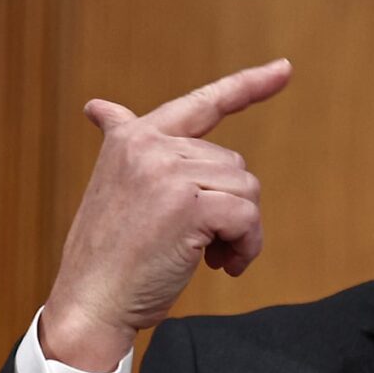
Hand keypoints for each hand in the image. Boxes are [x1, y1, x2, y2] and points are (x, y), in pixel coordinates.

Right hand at [39, 59, 291, 371]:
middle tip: (205, 242)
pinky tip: (224, 266)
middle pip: (236, 165)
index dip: (249, 84)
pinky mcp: (189, 204)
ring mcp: (168, 172)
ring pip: (246, 191)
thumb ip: (127, 145)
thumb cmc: (110, 254)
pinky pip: (247, 218)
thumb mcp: (115, 186)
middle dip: (231, 207)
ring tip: (210, 255)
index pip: (204, 102)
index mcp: (135, 137)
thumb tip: (101, 107)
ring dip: (241, 231)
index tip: (284, 69)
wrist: (89, 303)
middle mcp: (150, 145)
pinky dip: (247, 246)